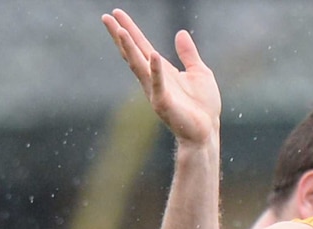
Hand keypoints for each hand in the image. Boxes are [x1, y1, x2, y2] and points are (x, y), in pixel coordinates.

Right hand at [102, 9, 220, 147]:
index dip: (130, 29)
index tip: (116, 13)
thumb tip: (180, 32)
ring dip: (129, 49)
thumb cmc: (204, 106)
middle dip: (120, 36)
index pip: (142, 46)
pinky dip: (156, 70)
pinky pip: (159, 84)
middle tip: (106, 17)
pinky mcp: (164, 104)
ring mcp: (156, 92)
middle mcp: (154, 79)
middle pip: (133, 53)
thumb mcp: (199, 72)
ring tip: (120, 31)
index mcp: (162, 71)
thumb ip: (188, 54)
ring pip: (139, 66)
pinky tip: (153, 55)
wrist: (207, 131)